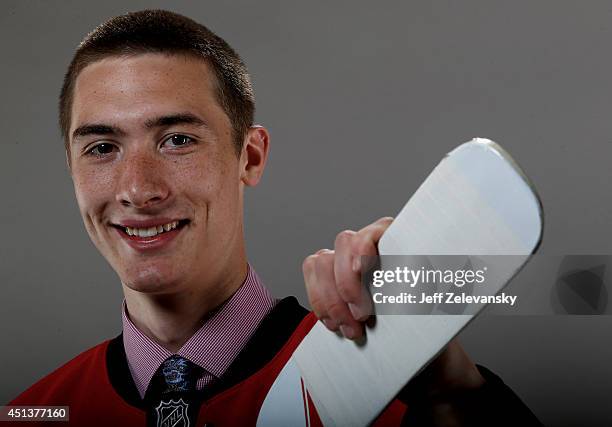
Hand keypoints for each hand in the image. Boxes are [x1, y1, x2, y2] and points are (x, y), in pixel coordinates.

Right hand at [302, 216, 485, 414]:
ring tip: (350, 328)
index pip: (378, 229)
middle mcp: (371, 246)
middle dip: (347, 284)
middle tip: (362, 317)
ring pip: (321, 262)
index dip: (365, 244)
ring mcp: (347, 260)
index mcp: (400, 244)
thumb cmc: (430, 329)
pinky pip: (312, 277)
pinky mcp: (330, 278)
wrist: (420, 355)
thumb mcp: (434, 313)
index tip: (363, 268)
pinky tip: (334, 324)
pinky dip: (320, 302)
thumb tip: (422, 290)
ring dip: (330, 298)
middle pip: (344, 244)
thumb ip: (423, 297)